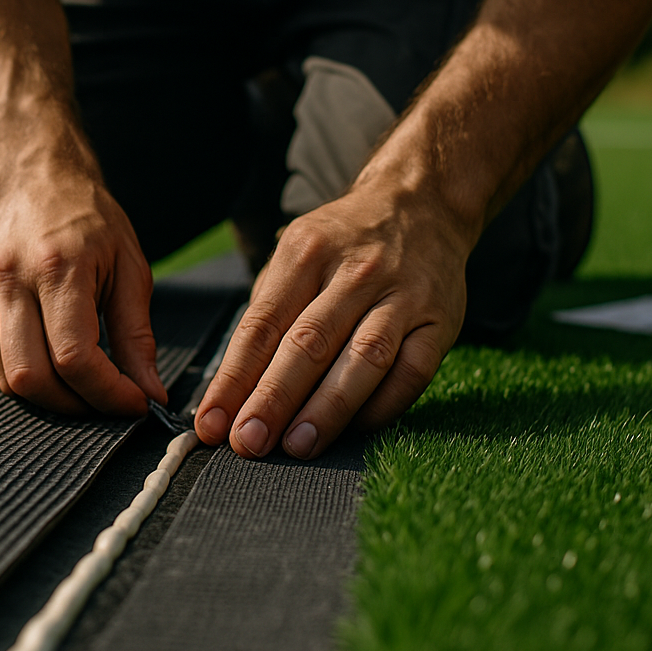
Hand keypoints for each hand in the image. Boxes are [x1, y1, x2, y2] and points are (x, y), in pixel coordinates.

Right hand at [0, 169, 165, 416]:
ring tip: (82, 384)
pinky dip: (24, 376)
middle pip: (32, 378)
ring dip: (50, 397)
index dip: (108, 394)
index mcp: (57, 266)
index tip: (136, 403)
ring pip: (7, 378)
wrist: (32, 179)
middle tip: (107, 403)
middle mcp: (8, 278)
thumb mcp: (130, 268)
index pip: (74, 357)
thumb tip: (149, 394)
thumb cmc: (89, 222)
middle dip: (75, 406)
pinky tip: (50, 360)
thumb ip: (137, 335)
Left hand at [194, 185, 470, 458]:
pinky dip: (381, 407)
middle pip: (309, 342)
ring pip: (363, 358)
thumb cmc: (344, 244)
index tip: (211, 422)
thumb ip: (270, 312)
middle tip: (248, 442)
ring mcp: (402, 296)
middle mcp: (356, 271)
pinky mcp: (440, 322)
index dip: (235, 377)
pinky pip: (411, 374)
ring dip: (327, 409)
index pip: (263, 324)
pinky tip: (353, 432)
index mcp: (307, 252)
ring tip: (296, 446)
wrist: (423, 204)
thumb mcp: (298, 254)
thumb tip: (232, 389)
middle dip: (273, 398)